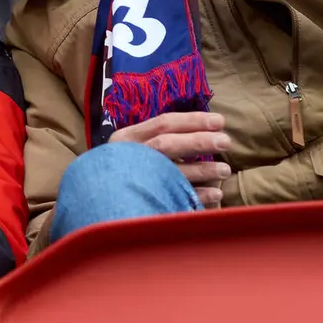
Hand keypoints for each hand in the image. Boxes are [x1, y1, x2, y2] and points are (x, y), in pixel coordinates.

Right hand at [108, 112, 231, 205]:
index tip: (220, 122)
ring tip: (225, 170)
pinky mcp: (139, 202)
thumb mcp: (135, 148)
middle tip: (226, 142)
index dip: (193, 120)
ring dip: (202, 169)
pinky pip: (173, 197)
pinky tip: (215, 194)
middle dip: (199, 141)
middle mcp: (128, 155)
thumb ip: (161, 139)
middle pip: (166, 143)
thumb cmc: (123, 170)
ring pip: (171, 171)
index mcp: (127, 137)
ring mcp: (133, 179)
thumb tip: (205, 132)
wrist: (96, 201)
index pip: (164, 123)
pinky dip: (196, 196)